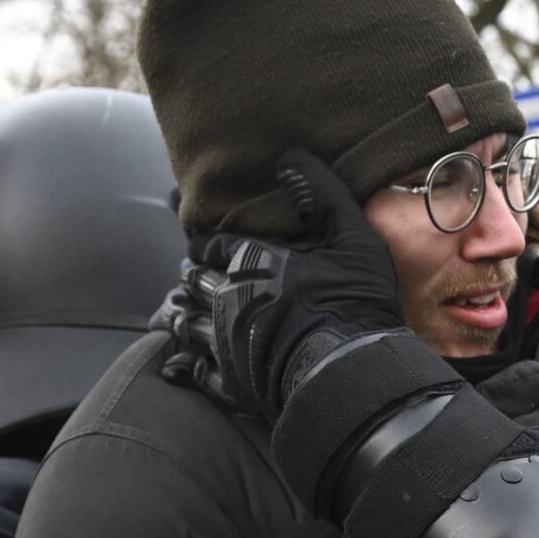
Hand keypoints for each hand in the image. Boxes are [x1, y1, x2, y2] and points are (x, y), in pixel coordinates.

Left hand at [199, 148, 406, 420]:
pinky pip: (195, 370)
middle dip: (193, 275)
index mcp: (251, 262)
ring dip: (184, 313)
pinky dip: (186, 362)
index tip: (201, 241)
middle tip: (193, 273)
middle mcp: (227, 299)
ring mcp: (224, 343)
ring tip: (183, 311)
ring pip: (187, 322)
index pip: (212, 244)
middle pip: (195, 281)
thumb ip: (322, 196)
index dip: (205, 241)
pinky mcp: (230, 382)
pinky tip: (184, 361)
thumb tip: (290, 155)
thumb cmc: (355, 304)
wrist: (352, 376)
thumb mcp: (354, 240)